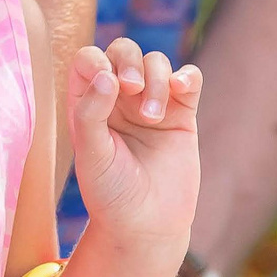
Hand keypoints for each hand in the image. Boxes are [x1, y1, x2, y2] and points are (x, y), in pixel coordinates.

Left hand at [68, 37, 199, 250]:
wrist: (148, 225)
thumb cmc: (110, 194)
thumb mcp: (91, 155)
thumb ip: (91, 113)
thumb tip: (106, 75)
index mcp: (88, 104)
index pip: (88, 60)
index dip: (96, 61)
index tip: (106, 85)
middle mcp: (118, 99)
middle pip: (123, 51)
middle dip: (129, 60)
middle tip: (130, 88)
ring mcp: (151, 103)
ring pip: (156, 62)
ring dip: (156, 79)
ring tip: (152, 117)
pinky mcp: (182, 114)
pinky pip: (189, 79)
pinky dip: (187, 76)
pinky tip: (181, 88)